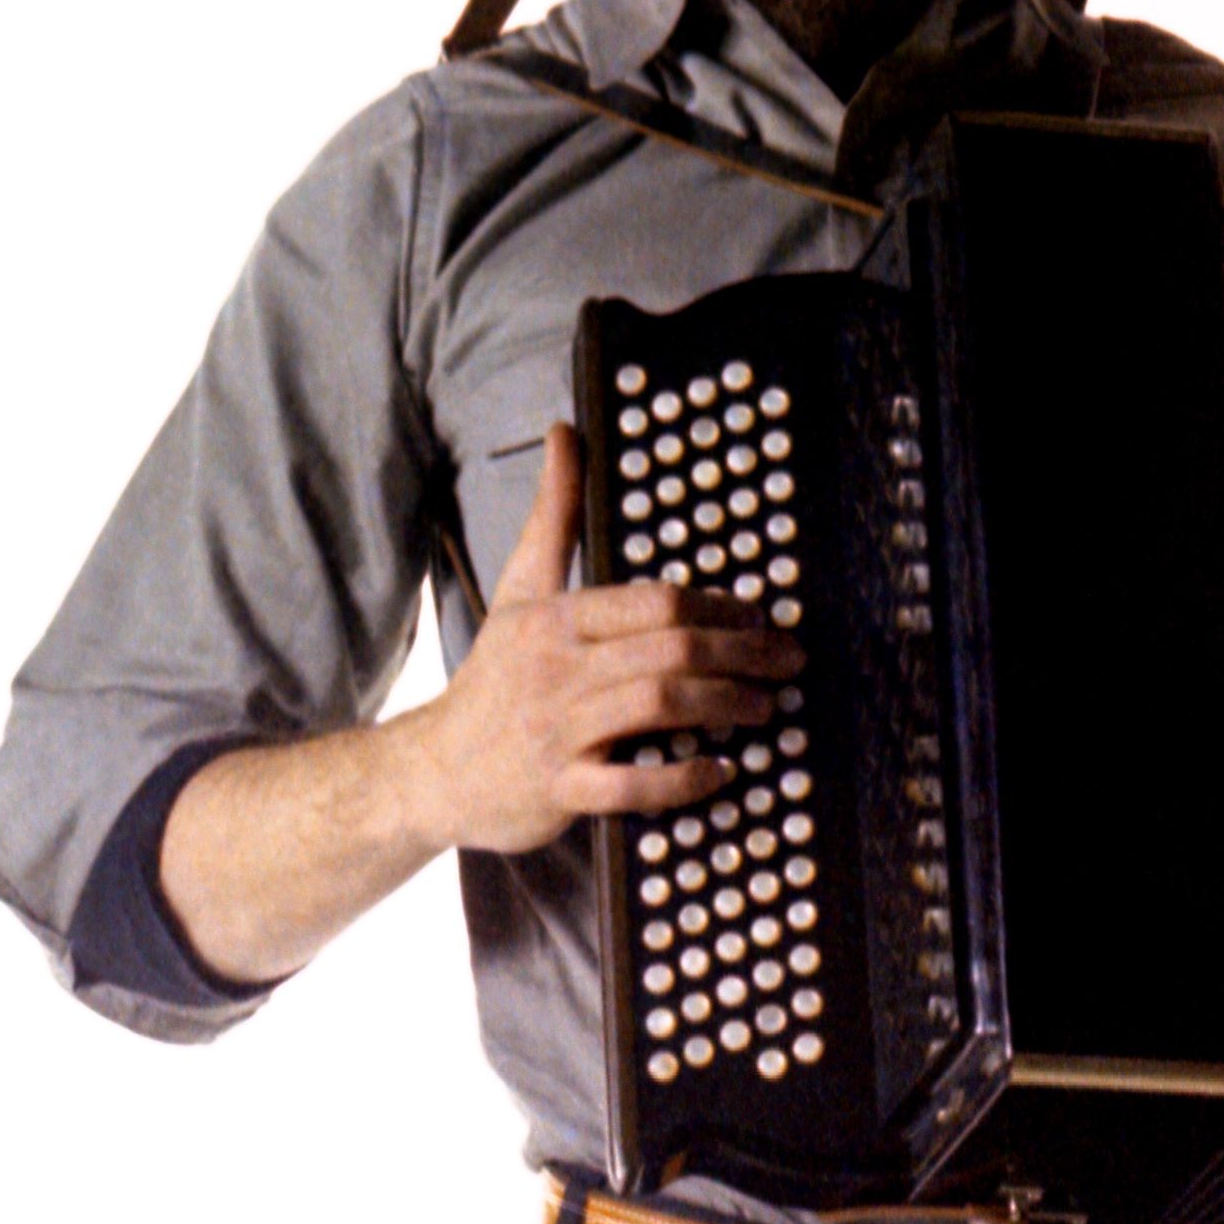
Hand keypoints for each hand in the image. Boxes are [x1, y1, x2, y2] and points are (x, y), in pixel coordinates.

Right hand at [397, 422, 803, 855]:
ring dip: (725, 704)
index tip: (762, 620)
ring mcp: (558, 731)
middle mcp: (557, 669)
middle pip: (669, 649)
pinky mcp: (559, 790)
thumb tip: (564, 433)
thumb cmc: (494, 678)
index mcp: (556, 618)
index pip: (654, 601)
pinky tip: (719, 771)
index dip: (719, 609)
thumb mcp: (520, 589)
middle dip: (743, 654)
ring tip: (765, 707)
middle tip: (788, 662)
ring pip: (657, 706)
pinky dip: (682, 778)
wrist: (436, 767)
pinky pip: (631, 785)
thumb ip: (553, 515)